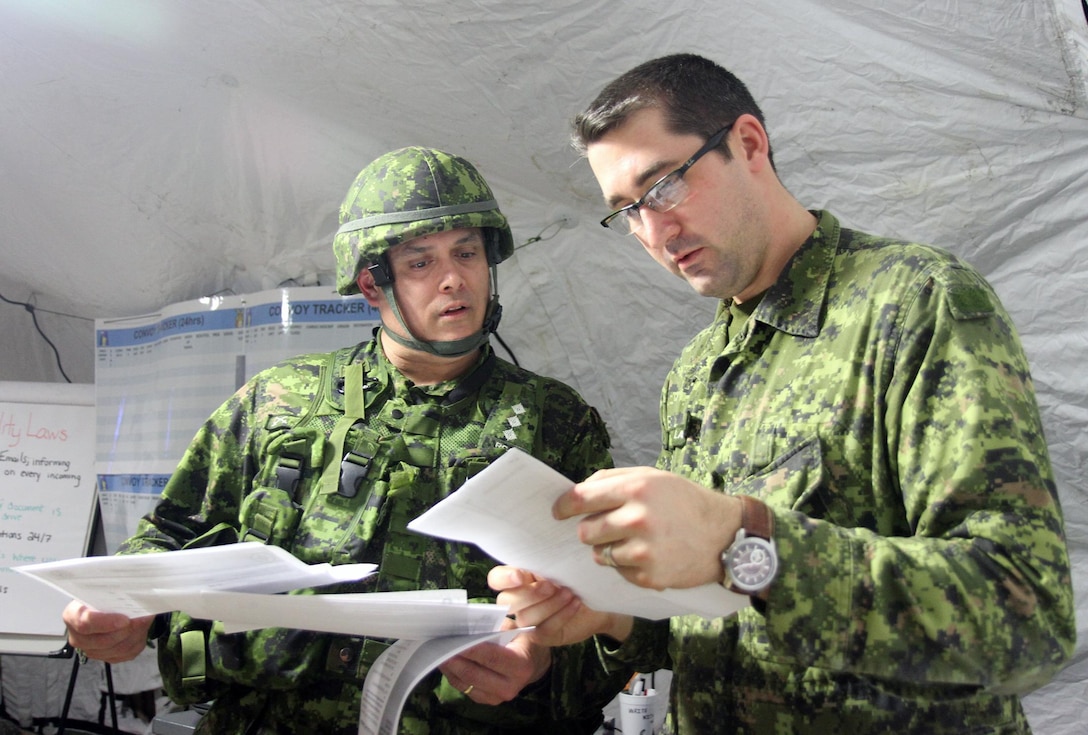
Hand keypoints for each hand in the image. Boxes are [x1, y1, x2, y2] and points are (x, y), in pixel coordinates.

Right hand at [62, 599, 154, 663]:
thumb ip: (114, 592)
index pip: (84, 623)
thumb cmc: (105, 595)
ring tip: (144, 620)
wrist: (110, 605)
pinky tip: (141, 629)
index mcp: (72, 615)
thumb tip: (132, 594)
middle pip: (103, 641)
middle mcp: (78, 636)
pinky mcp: (107, 656)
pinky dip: (138, 641)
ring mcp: (92, 649)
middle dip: (127, 629)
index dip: (106, 623)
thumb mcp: (106, 588)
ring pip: (118, 649)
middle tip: (142, 618)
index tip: (125, 619)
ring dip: (135, 634)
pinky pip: (126, 653)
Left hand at [438, 618, 550, 705]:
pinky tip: (445, 662)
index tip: (454, 639)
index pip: (491, 658)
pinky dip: (452, 675)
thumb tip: (469, 626)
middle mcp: (510, 687)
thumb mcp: (515, 628)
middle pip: (474, 674)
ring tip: (437, 652)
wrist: (532, 664)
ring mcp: (497, 698)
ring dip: (449, 667)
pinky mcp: (486, 700)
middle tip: (438, 645)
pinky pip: (464, 688)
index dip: (471, 650)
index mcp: (521, 666)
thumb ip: (496, 627)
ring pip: (465, 683)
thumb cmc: (521, 640)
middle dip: (454, 659)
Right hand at [489, 566, 631, 647]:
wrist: (598, 600)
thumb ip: (544, 564)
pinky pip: (544, 629)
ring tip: (569, 593)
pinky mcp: (541, 636)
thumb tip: (540, 561)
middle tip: (553, 585)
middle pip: (508, 601)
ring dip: (549, 604)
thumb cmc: (575, 578)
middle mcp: (518, 600)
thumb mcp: (561, 566)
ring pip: (526, 617)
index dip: (504, 578)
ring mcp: (528, 620)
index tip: (520, 576)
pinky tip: (575, 603)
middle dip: (531, 593)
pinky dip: (561, 615)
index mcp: (517, 578)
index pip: (496, 579)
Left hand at [554, 466, 741, 589]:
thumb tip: (579, 491)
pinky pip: (619, 572)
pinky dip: (628, 566)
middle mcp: (637, 519)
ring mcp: (643, 551)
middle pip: (586, 531)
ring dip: (609, 549)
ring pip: (599, 555)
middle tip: (609, 527)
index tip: (558, 512)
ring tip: (634, 542)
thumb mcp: (653, 477)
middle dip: (592, 530)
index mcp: (636, 489)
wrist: (724, 535)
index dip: (564, 506)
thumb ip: (614, 479)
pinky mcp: (649, 576)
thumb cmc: (685, 501)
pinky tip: (649, 556)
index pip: (581, 498)